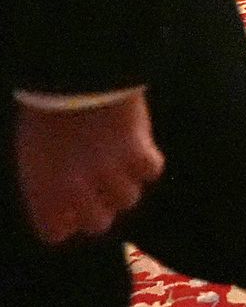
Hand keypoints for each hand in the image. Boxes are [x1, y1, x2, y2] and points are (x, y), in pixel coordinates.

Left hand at [14, 92, 162, 245]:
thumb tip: (68, 201)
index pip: (56, 233)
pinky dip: (149, 161)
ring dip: (126, 181)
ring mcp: (109, 172)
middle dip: (101, 206)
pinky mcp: (138, 151)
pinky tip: (140, 146)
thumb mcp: (32, 152)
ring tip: (121, 159)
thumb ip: (46, 182)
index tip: (72, 207)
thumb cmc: (46, 110)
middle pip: (98, 224)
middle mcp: (76, 189)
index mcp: (43, 190)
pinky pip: (152, 171)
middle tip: (101, 186)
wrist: (76, 73)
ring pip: (129, 198)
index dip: (66, 221)